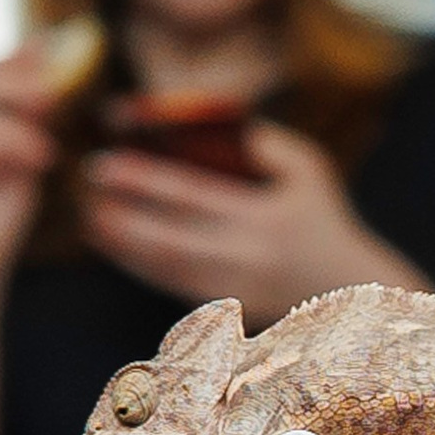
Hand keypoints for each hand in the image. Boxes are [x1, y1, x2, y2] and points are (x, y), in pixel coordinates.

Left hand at [78, 119, 413, 322]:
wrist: (347, 288)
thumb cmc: (322, 216)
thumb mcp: (306, 169)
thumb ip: (262, 142)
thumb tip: (202, 124)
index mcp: (263, 217)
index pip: (190, 192)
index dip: (143, 175)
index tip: (107, 157)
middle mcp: (244, 258)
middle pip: (166, 235)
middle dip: (122, 211)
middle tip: (87, 186)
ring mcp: (231, 289)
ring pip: (163, 267)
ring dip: (122, 244)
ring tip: (91, 219)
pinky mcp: (225, 309)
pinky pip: (171, 286)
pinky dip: (140, 266)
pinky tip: (116, 247)